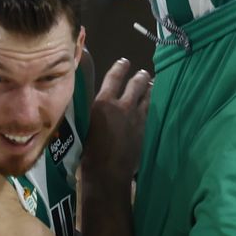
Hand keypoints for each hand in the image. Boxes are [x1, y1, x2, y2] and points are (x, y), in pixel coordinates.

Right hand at [82, 57, 151, 181]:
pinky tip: (151, 107)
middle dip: (140, 78)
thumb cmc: (87, 151)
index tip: (125, 61)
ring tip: (152, 85)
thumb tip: (94, 103)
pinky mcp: (144, 132)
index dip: (120, 68)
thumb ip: (91, 111)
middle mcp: (122, 107)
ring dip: (149, 90)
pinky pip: (149, 114)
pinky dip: (150, 107)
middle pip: (135, 86)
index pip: (113, 78)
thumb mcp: (83, 125)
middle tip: (144, 73)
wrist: (107, 173)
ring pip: (146, 99)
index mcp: (103, 103)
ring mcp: (136, 119)